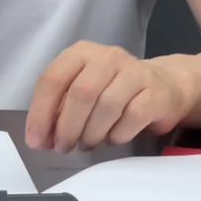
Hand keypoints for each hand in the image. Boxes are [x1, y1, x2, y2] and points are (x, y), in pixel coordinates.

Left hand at [25, 42, 195, 151]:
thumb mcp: (82, 91)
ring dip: (91, 133)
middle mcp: (107, 56)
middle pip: (81, 93)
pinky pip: (132, 117)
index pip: (53, 78)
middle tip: (63, 147)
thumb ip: (58, 110)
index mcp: (81, 53)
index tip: (36, 140)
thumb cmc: (113, 90)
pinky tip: (112, 139)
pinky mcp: (155, 91)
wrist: (164, 85)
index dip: (41, 112)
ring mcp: (134, 71)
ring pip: (106, 106)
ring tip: (87, 144)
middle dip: (67, 127)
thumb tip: (39, 138)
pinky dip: (117, 135)